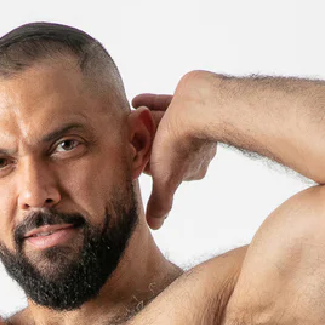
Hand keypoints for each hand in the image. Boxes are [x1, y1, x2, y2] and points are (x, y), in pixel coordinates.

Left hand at [133, 80, 217, 229]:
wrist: (196, 106)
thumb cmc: (180, 145)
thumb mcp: (165, 181)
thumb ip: (160, 203)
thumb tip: (155, 225)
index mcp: (193, 166)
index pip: (166, 169)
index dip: (150, 167)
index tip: (135, 162)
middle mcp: (196, 145)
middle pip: (165, 146)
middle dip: (148, 144)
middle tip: (129, 139)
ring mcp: (195, 121)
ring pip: (165, 125)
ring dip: (147, 123)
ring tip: (128, 120)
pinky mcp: (190, 99)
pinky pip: (167, 103)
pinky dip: (151, 104)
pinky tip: (135, 101)